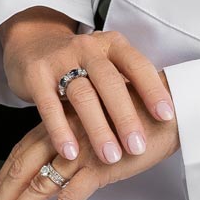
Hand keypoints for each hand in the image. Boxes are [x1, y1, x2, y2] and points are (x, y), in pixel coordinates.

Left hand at [0, 73, 179, 199]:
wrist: (172, 105)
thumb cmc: (142, 108)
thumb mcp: (102, 115)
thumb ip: (81, 130)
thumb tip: (65, 154)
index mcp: (66, 117)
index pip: (25, 148)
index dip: (5, 173)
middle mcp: (68, 131)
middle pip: (24, 167)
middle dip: (1, 197)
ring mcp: (82, 148)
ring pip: (39, 184)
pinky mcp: (100, 165)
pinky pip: (70, 198)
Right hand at [1, 24, 174, 166]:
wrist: (33, 42)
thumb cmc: (79, 61)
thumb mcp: (105, 62)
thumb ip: (126, 83)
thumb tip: (164, 113)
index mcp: (112, 45)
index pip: (137, 64)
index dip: (152, 89)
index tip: (166, 116)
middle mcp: (89, 48)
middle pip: (111, 82)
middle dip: (126, 116)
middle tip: (138, 146)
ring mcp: (61, 60)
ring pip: (83, 95)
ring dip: (98, 128)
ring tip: (110, 156)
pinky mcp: (36, 75)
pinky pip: (49, 105)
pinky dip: (61, 130)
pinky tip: (71, 152)